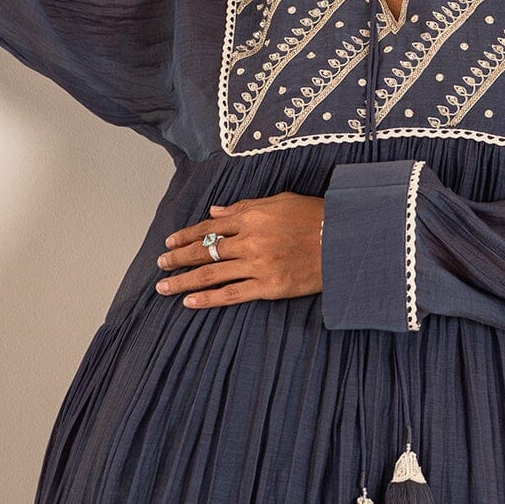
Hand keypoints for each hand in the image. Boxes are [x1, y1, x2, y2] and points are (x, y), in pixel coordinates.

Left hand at [155, 192, 324, 308]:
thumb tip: (216, 212)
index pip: (209, 227)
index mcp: (252, 217)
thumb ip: (245, 207)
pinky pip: (232, 294)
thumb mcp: (280, 201)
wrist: (344, 240)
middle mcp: (250, 240)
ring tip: (164, 286)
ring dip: (184, 280)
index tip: (170, 242)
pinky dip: (209, 299)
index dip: (186, 235)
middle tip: (160, 264)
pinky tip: (190, 302)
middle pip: (205, 251)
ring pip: (212, 274)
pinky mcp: (269, 287)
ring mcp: (258, 265)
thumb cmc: (315, 217)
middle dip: (178, 258)